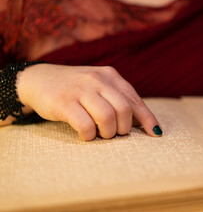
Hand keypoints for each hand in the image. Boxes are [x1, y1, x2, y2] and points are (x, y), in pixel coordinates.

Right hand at [16, 64, 161, 140]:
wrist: (38, 79)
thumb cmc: (76, 88)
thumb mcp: (99, 87)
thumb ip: (118, 100)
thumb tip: (141, 123)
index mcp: (111, 76)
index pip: (135, 100)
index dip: (147, 119)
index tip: (155, 133)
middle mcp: (98, 80)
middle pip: (124, 110)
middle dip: (124, 128)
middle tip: (115, 133)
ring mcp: (81, 90)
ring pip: (108, 117)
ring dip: (108, 133)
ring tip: (101, 135)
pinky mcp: (64, 102)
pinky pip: (85, 125)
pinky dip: (89, 135)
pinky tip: (86, 135)